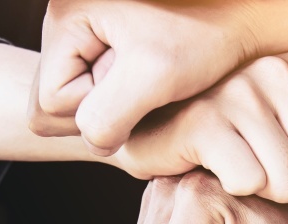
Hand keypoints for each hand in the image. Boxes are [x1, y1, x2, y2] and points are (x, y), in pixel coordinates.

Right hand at [33, 0, 264, 154]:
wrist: (237, 19)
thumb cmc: (205, 38)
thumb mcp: (155, 76)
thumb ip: (107, 117)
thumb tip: (92, 143)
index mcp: (66, 17)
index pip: (50, 101)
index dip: (97, 111)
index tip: (143, 91)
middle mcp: (65, 23)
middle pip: (52, 105)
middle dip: (100, 111)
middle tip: (146, 93)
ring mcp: (80, 38)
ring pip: (72, 106)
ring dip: (111, 109)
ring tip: (150, 89)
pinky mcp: (100, 51)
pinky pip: (92, 97)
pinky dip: (121, 102)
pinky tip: (152, 89)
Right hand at [109, 51, 287, 205]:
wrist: (156, 133)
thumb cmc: (232, 143)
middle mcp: (275, 69)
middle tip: (263, 178)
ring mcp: (238, 91)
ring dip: (265, 195)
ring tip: (239, 172)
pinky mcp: (203, 121)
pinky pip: (250, 183)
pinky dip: (236, 191)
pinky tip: (215, 171)